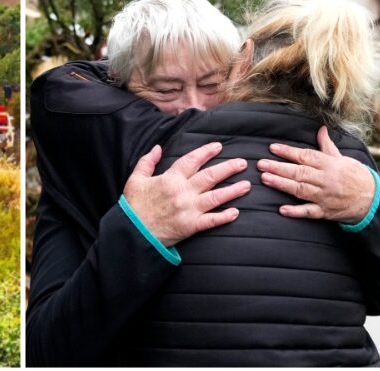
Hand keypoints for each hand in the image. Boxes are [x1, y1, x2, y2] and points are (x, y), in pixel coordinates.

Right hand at [122, 142, 249, 245]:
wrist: (132, 233)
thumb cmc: (133, 206)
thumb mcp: (135, 179)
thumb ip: (147, 162)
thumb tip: (158, 148)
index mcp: (170, 179)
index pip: (192, 160)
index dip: (206, 152)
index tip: (218, 146)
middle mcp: (182, 192)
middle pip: (209, 176)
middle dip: (228, 168)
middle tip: (242, 163)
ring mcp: (188, 210)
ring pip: (216, 197)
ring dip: (233, 190)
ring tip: (247, 185)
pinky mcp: (190, 226)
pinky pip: (211, 221)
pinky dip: (224, 217)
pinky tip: (236, 212)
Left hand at [257, 125, 374, 223]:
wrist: (373, 200)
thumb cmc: (356, 176)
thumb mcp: (343, 158)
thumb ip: (327, 146)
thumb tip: (321, 129)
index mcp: (329, 164)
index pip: (306, 156)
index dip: (288, 152)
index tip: (272, 148)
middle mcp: (326, 180)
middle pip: (299, 172)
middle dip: (279, 168)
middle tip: (261, 164)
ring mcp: (325, 197)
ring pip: (301, 190)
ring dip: (282, 185)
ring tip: (266, 179)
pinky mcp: (325, 212)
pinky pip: (309, 212)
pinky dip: (296, 212)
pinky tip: (282, 209)